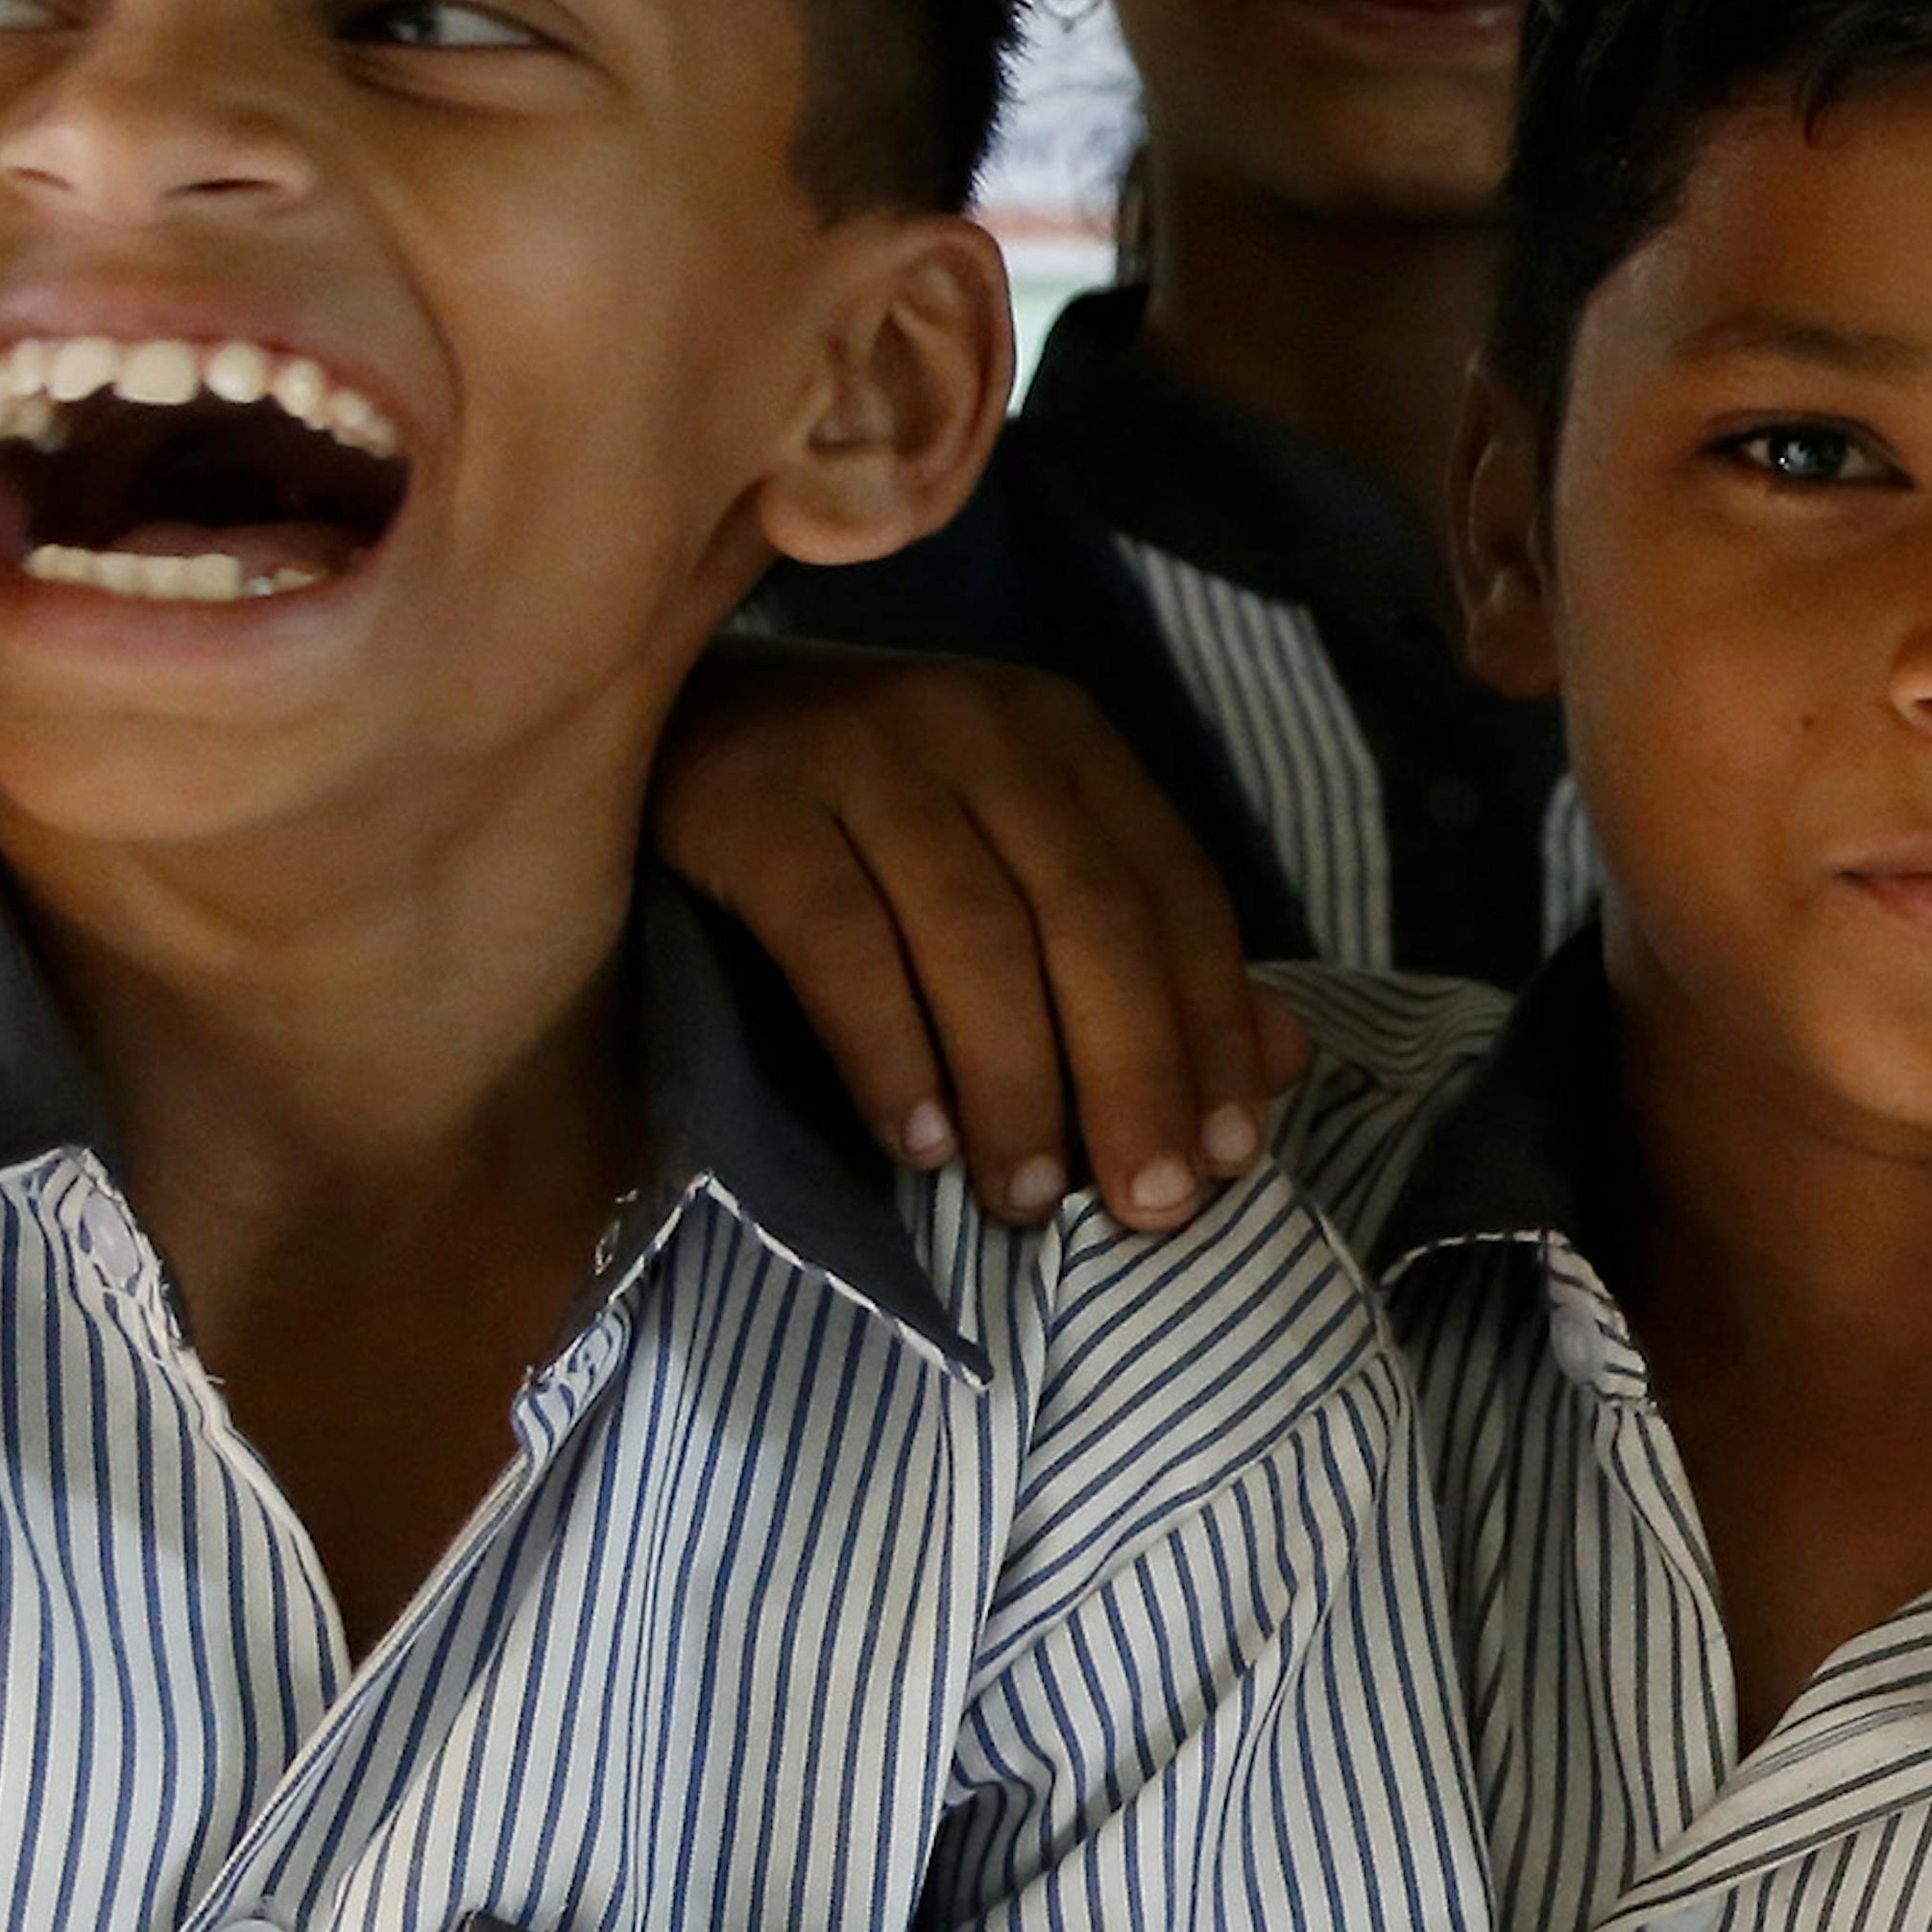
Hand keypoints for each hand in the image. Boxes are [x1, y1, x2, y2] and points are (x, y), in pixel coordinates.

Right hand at [655, 642, 1294, 1233]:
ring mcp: (858, 748)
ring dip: (1014, 1085)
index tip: (1230, 1157)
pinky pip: (840, 942)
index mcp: (1060, 737)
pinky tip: (919, 1143)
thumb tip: (1283, 1065)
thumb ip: (1137, 952)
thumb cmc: (852, 827)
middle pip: (1093, 918)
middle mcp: (974, 722)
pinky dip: (890, 1053)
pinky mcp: (748, 797)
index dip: (1213, 1028)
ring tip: (1024, 1201)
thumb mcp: (1006, 862)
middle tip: (1149, 1209)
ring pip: (976, 937)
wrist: (648, 729)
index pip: (1175, 891)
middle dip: (1134, 1076)